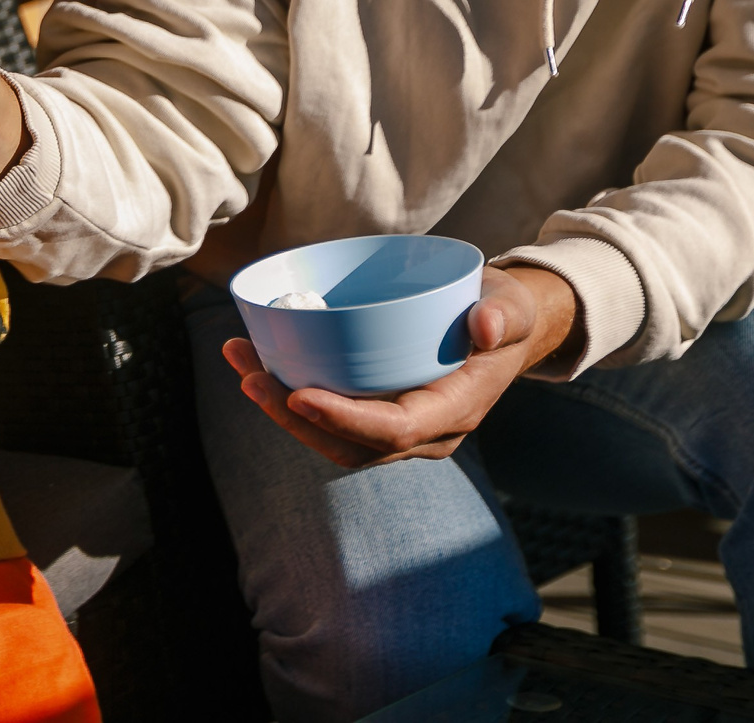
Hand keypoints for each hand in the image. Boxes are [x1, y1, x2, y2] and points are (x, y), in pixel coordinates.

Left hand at [222, 266, 579, 466]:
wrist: (501, 328)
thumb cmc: (504, 314)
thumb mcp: (512, 308)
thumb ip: (502, 315)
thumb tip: (482, 325)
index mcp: (455, 411)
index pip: (394, 430)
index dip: (344, 420)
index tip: (298, 396)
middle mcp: (426, 433)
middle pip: (351, 445)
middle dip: (295, 419)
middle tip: (250, 377)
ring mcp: (400, 429)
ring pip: (334, 439)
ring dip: (282, 409)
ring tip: (242, 364)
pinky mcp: (380, 412)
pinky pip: (332, 419)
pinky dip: (290, 397)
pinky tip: (257, 363)